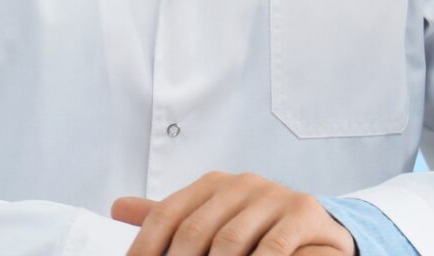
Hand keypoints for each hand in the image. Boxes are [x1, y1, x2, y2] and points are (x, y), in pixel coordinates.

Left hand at [111, 170, 355, 255]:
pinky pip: (273, 247)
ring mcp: (273, 195)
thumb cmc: (255, 230)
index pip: (166, 215)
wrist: (315, 230)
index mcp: (212, 184)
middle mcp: (240, 184)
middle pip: (195, 231)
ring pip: (231, 242)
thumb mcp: (211, 220)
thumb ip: (169, 218)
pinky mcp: (303, 212)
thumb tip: (118, 207)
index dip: (145, 249)